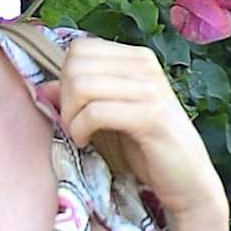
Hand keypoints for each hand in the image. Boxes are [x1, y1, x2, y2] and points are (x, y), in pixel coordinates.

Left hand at [51, 37, 226, 230]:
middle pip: (76, 64)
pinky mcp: (150, 115)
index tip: (73, 109)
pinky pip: (95, 112)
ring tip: (80, 135)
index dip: (65, 78)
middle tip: (73, 126)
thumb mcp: (110, 117)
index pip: (80, 48)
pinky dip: (80, 129)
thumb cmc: (147, 149)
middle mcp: (144, 65)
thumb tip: (43, 87)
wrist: (187, 182)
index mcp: (136, 58)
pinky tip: (86, 143)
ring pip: (82, 85)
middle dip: (65, 98)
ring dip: (71, 116)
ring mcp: (149, 88)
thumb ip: (82, 97)